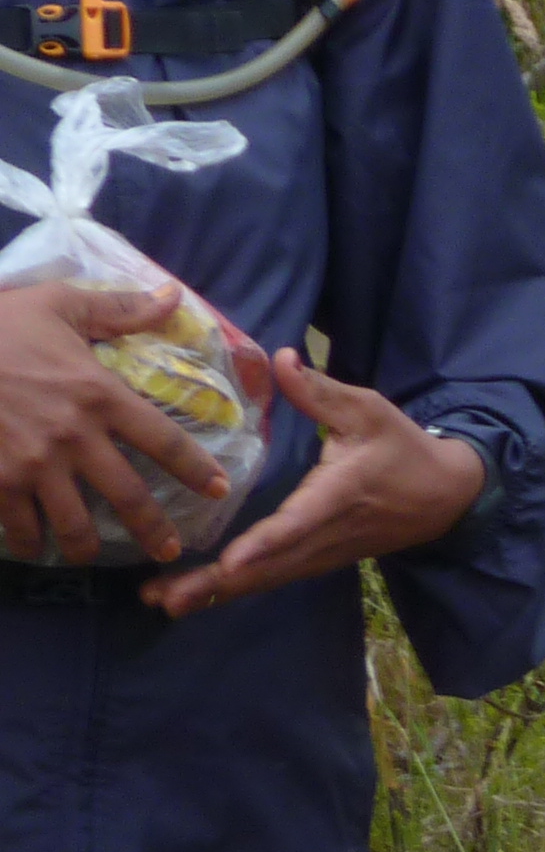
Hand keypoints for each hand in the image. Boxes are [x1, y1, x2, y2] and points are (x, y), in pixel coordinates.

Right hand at [0, 279, 236, 567]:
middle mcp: (73, 437)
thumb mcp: (59, 303)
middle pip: (128, 497)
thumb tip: (173, 297)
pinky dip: (26, 541)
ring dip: (86, 546)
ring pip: (74, 524)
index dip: (196, 469)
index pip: (164, 440)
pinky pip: (17, 523)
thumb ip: (119, 308)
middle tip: (168, 550)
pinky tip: (32, 545)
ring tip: (91, 554)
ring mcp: (33, 463)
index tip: (218, 490)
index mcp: (98, 395)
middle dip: (153, 530)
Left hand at [145, 347, 484, 617]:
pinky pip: (275, 578)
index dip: (264, 545)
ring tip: (165, 602)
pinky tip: (199, 595)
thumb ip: (320, 390)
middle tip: (165, 598)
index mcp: (339, 495)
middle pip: (270, 566)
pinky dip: (236, 590)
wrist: (447, 495)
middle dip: (217, 584)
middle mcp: (329, 534)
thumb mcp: (369, 410)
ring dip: (218, 594)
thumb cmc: (403, 448)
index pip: (298, 524)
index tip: (230, 563)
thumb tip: (280, 357)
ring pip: (269, 579)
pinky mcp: (321, 559)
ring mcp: (325, 553)